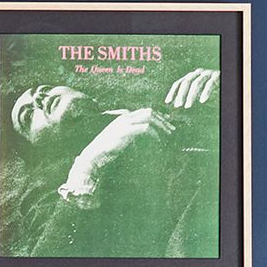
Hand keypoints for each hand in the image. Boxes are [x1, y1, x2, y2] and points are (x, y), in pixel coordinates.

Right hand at [58, 106, 174, 200]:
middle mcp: (125, 117)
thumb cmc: (106, 150)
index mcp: (124, 117)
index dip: (158, 116)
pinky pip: (145, 129)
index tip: (167, 124)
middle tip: (172, 129)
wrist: (94, 156)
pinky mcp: (126, 131)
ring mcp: (125, 123)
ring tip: (168, 133)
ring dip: (161, 125)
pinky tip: (158, 141)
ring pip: (150, 117)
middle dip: (163, 119)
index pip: (145, 111)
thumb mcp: (120, 138)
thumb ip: (131, 134)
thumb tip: (144, 135)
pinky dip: (154, 134)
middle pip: (150, 111)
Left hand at [162, 67, 219, 110]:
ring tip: (187, 106)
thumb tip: (176, 104)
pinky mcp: (216, 75)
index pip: (179, 82)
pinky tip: (202, 101)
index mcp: (191, 76)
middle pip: (186, 82)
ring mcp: (207, 73)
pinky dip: (206, 92)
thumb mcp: (197, 91)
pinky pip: (210, 83)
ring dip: (191, 95)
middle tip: (178, 105)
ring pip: (196, 83)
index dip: (173, 92)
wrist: (224, 79)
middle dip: (181, 94)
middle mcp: (198, 73)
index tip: (168, 101)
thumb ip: (188, 94)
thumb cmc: (210, 87)